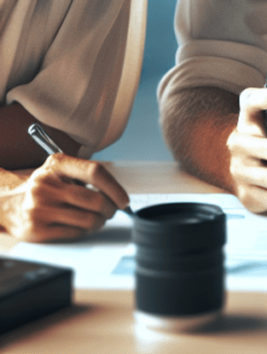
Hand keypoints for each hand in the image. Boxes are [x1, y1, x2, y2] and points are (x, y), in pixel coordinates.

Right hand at [0, 154, 128, 242]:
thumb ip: (84, 174)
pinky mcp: (36, 229)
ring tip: (98, 219)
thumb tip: (116, 192)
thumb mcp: (59, 169)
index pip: (95, 172)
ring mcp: (40, 208)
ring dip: (99, 221)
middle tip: (112, 210)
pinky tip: (81, 226)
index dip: (115, 187)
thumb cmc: (42, 186)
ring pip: (87, 219)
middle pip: (94, 199)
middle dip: (110, 208)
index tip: (124, 199)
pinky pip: (74, 233)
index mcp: (57, 164)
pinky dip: (84, 231)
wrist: (6, 203)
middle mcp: (47, 185)